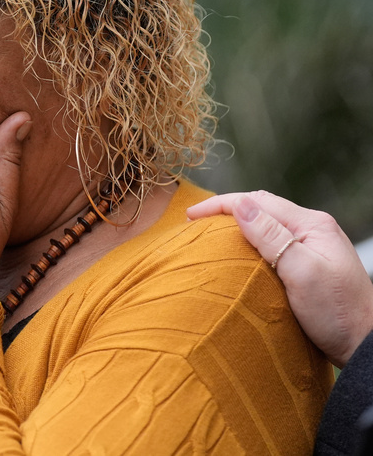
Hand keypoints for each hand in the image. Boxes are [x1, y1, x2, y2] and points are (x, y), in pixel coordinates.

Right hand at [188, 191, 372, 366]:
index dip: (221, 204)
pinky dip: (250, 242)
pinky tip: (238, 254)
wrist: (365, 345)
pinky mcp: (310, 264)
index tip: (191, 216)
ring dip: (238, 226)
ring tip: (211, 236)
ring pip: (266, 225)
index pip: (258, 201)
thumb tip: (240, 205)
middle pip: (262, 208)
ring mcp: (313, 246)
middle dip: (227, 210)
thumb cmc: (337, 312)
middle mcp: (313, 229)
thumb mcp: (301, 273)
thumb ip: (272, 237)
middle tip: (196, 224)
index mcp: (312, 224)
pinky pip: (273, 242)